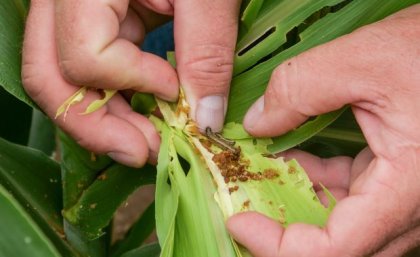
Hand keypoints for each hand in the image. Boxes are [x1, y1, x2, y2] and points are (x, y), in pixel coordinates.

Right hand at [22, 0, 239, 166]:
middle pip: (51, 77)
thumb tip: (204, 118)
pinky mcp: (93, 22)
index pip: (84, 54)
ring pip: (64, 81)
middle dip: (96, 126)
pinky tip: (143, 114)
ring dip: (104, 120)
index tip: (176, 89)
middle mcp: (65, 0)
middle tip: (141, 153)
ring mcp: (74, 13)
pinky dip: (114, 98)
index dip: (132, 81)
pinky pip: (88, 70)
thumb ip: (206, 52)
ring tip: (145, 142)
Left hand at [227, 5, 419, 256]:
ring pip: (344, 224)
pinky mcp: (399, 177)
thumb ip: (300, 88)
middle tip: (246, 200)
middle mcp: (412, 204)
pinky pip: (353, 197)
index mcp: (408, 187)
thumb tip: (257, 123)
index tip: (240, 220)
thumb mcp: (362, 61)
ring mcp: (406, 194)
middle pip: (338, 246)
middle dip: (284, 228)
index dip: (278, 246)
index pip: (337, 250)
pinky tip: (297, 160)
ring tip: (264, 173)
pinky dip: (319, 183)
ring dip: (298, 202)